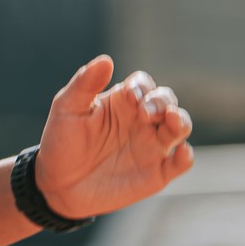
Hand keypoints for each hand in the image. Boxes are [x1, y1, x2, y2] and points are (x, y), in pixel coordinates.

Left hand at [33, 55, 192, 219]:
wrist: (58, 185)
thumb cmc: (62, 141)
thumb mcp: (67, 108)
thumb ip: (85, 83)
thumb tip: (106, 60)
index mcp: (122, 101)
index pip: (143, 84)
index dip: (141, 86)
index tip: (129, 96)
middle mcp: (141, 120)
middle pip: (166, 100)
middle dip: (162, 101)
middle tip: (145, 112)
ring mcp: (151, 146)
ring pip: (180, 127)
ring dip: (181, 121)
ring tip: (172, 120)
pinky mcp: (156, 174)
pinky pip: (180, 163)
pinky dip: (186, 157)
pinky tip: (181, 153)